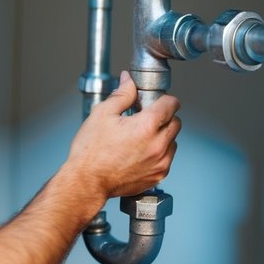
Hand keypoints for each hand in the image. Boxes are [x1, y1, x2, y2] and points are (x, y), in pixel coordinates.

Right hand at [66, 72, 180, 207]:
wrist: (87, 181)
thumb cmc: (90, 151)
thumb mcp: (102, 114)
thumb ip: (122, 94)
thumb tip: (129, 81)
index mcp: (146, 126)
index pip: (172, 104)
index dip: (163, 99)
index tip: (156, 102)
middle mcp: (158, 145)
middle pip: (176, 122)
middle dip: (163, 117)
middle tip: (144, 119)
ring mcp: (160, 162)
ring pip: (173, 141)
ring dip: (162, 136)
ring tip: (140, 138)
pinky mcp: (158, 175)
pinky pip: (167, 158)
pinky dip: (158, 153)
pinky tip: (139, 153)